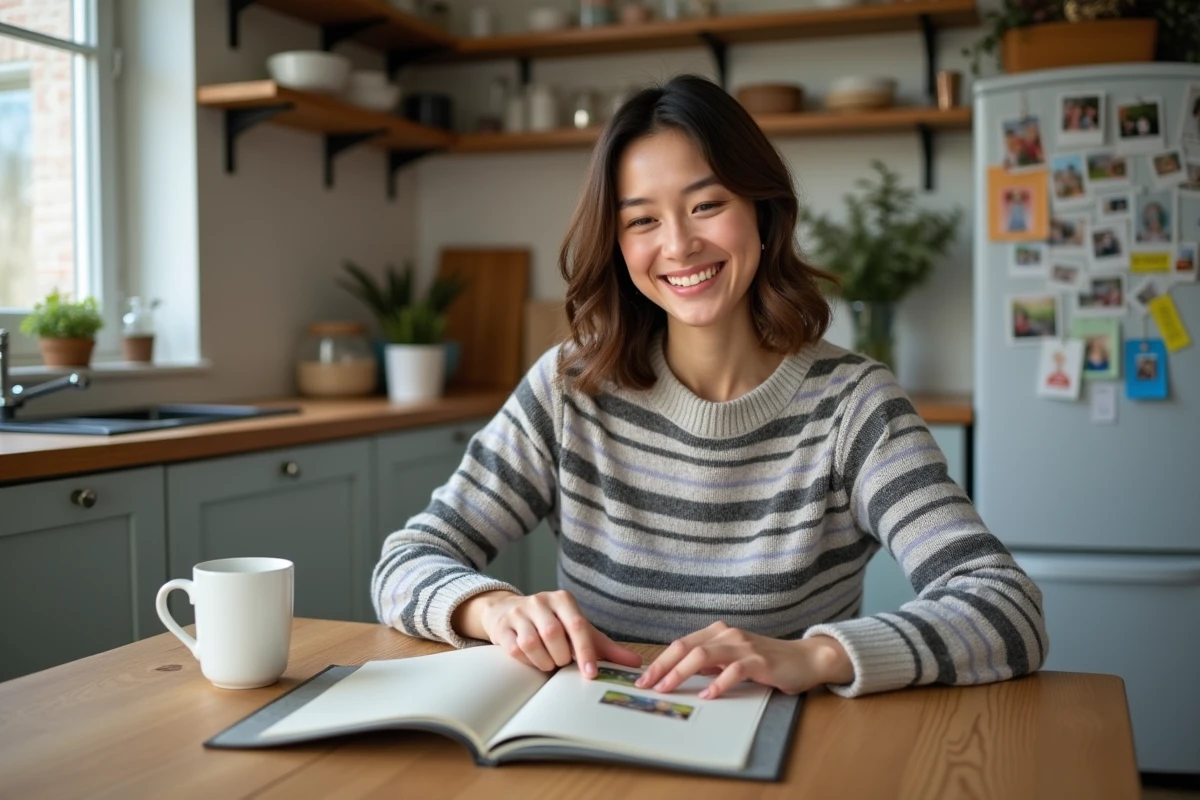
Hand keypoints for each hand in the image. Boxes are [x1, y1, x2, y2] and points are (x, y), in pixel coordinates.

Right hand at [453, 590, 641, 675]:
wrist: (511, 612)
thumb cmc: (553, 624)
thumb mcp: (580, 631)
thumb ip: (606, 648)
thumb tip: (636, 662)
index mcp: (563, 600)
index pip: (577, 626)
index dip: (585, 652)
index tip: (590, 674)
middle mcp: (540, 601)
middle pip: (554, 635)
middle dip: (561, 657)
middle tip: (563, 663)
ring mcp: (519, 613)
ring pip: (532, 644)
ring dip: (544, 661)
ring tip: (549, 663)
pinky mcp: (503, 627)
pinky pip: (516, 650)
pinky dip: (527, 661)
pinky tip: (532, 660)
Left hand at [635, 622, 853, 699]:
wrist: (804, 659)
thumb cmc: (765, 662)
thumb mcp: (731, 660)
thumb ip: (708, 664)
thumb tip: (678, 676)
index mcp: (717, 633)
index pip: (680, 645)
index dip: (660, 661)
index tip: (643, 679)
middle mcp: (727, 635)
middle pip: (685, 648)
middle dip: (662, 667)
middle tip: (647, 686)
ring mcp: (743, 645)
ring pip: (704, 655)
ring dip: (681, 673)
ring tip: (667, 689)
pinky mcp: (759, 660)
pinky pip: (733, 670)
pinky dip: (718, 683)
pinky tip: (707, 696)